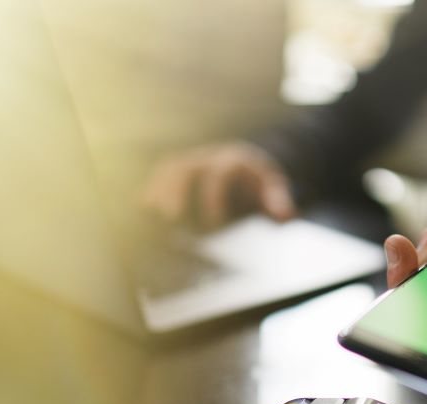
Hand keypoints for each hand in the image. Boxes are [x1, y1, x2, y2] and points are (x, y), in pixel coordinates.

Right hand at [140, 141, 295, 226]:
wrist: (247, 166)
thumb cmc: (259, 183)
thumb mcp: (274, 190)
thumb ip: (279, 202)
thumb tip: (286, 216)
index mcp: (233, 160)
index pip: (220, 173)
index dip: (215, 197)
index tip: (213, 222)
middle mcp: (208, 157)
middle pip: (186, 167)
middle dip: (176, 189)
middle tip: (169, 216)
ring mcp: (190, 162)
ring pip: (168, 169)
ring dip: (157, 188)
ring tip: (147, 211)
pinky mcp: (176, 172)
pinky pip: (159, 176)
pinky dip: (150, 189)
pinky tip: (140, 208)